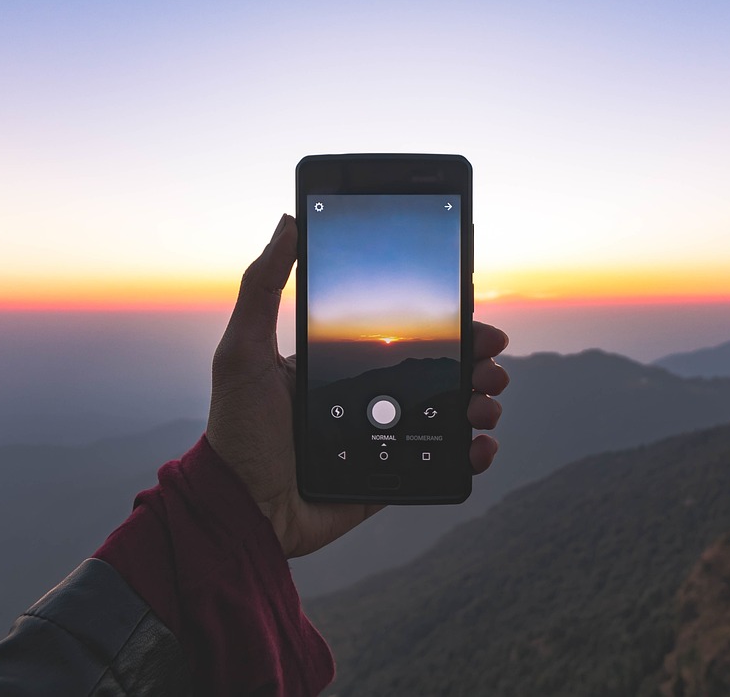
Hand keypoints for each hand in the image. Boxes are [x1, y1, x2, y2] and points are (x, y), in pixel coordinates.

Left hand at [204, 214, 508, 558]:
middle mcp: (366, 398)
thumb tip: (288, 221)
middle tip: (493, 362)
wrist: (240, 508)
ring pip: (447, 415)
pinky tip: (482, 446)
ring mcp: (382, 440)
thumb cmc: (236, 427)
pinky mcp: (390, 479)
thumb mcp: (242, 348)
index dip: (445, 326)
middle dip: (475, 363)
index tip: (473, 315)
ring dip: (480, 403)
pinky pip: (440, 465)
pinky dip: (471, 455)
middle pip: (437, 372)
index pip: (403, 335)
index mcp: (340, 364)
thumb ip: (263, 286)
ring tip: (489, 403)